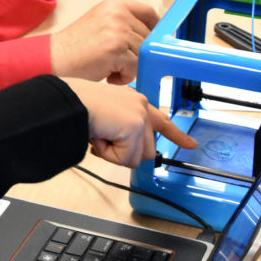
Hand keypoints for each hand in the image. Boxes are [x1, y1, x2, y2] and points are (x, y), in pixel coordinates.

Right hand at [49, 0, 157, 84]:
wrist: (51, 60)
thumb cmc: (73, 49)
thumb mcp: (99, 24)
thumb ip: (123, 24)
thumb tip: (151, 37)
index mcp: (113, 6)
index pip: (148, 12)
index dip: (155, 29)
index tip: (155, 43)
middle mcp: (117, 14)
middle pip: (149, 38)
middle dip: (138, 55)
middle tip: (119, 64)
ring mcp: (118, 31)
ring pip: (143, 55)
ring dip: (131, 68)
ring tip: (111, 70)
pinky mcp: (116, 50)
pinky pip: (136, 68)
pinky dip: (124, 78)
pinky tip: (108, 76)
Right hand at [63, 79, 196, 167]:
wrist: (69, 101)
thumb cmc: (77, 106)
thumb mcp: (106, 116)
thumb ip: (122, 129)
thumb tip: (128, 152)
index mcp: (135, 101)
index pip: (162, 121)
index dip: (177, 136)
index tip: (191, 145)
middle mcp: (141, 106)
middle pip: (147, 150)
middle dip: (125, 152)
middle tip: (103, 139)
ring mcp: (140, 116)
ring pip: (137, 158)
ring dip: (115, 154)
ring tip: (100, 135)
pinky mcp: (134, 128)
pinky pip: (124, 159)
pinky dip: (108, 154)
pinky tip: (98, 137)